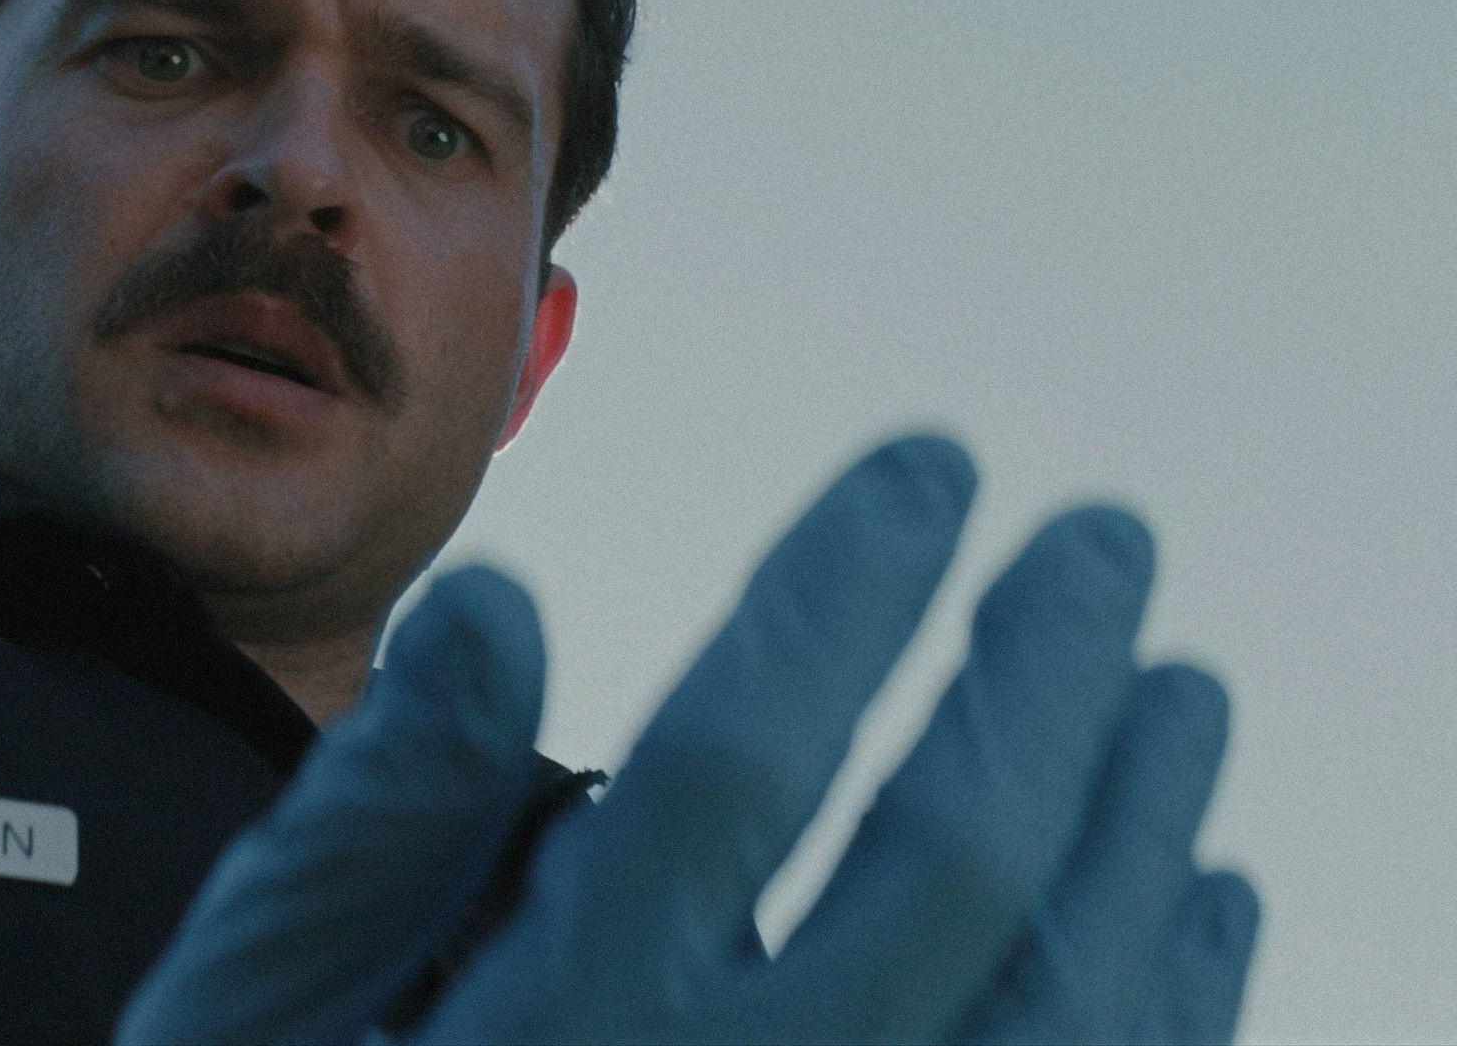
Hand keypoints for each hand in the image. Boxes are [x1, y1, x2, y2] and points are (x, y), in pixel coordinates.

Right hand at [116, 434, 1259, 1044]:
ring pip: (1066, 1009)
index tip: (931, 468)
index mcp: (551, 1039)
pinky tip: (1207, 905)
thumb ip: (371, 825)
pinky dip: (1179, 1008)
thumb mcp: (248, 1022)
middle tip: (1106, 541)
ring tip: (1186, 695)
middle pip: (949, 866)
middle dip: (1047, 676)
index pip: (737, 755)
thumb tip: (500, 599)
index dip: (848, 588)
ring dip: (1147, 830)